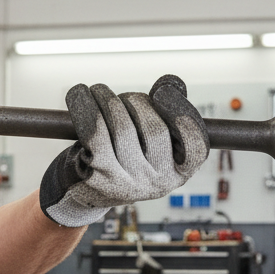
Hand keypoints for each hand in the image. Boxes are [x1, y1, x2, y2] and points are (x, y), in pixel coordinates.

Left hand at [40, 75, 208, 226]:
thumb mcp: (151, 141)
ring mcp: (129, 184)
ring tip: (99, 92)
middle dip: (136, 101)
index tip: (160, 91)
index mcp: (179, 172)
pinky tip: (79, 93)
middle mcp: (158, 182)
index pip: (195, 146)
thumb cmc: (125, 155)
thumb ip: (166, 112)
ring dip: (108, 99)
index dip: (182, 115)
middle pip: (155, 129)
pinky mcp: (98, 178)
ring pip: (123, 128)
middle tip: (123, 97)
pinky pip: (95, 134)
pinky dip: (86, 106)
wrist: (87, 189)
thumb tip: (169, 84)